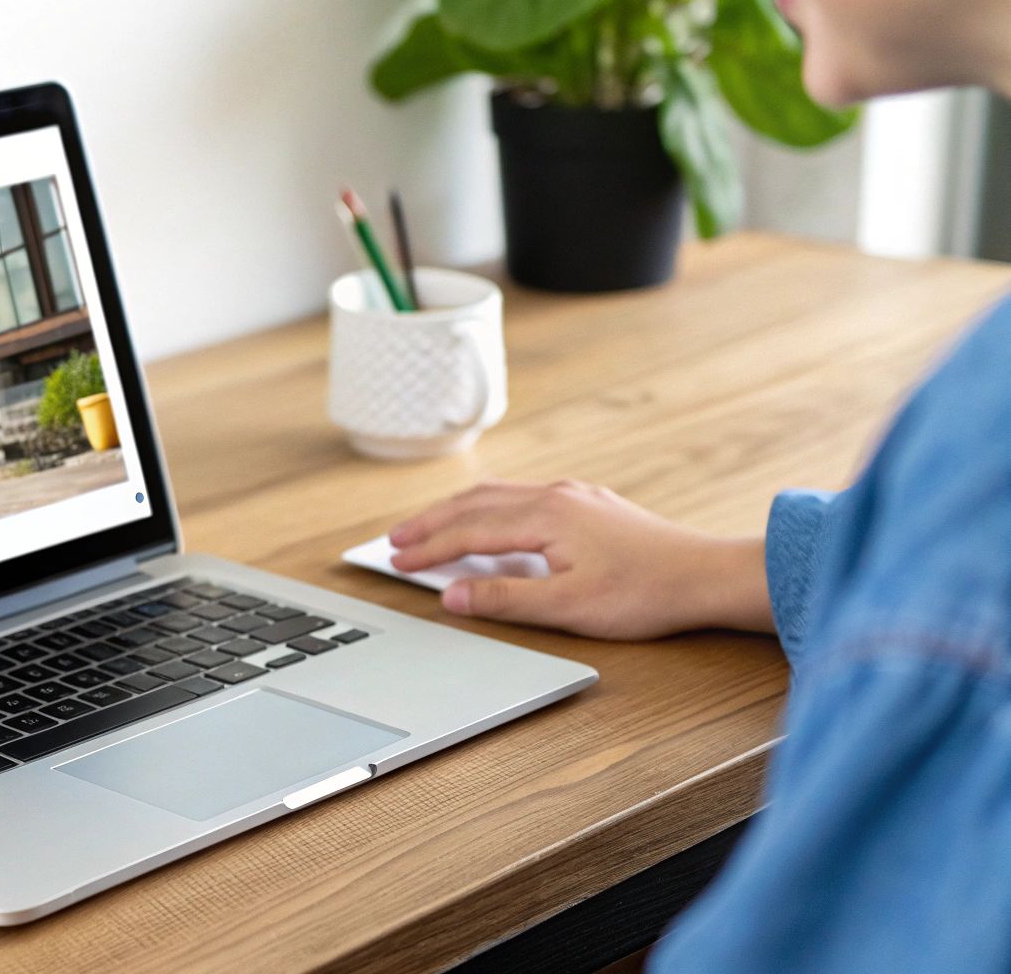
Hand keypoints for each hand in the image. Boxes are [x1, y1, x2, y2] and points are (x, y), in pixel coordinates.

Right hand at [388, 479, 773, 639]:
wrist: (706, 575)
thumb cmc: (646, 593)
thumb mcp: (569, 607)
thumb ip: (505, 599)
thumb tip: (452, 594)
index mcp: (545, 516)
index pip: (468, 531)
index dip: (428, 548)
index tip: (396, 560)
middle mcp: (555, 496)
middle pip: (475, 502)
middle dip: (430, 521)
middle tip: (394, 539)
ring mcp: (573, 496)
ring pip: (497, 494)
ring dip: (456, 511)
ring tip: (427, 527)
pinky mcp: (588, 504)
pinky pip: (521, 497)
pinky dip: (488, 508)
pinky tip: (486, 522)